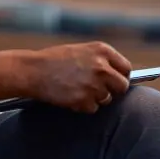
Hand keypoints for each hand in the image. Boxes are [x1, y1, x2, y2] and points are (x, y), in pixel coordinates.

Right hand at [0, 42, 130, 113]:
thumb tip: (117, 74)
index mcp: (102, 50)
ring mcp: (94, 84)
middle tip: (99, 89)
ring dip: (95, 98)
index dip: (120, 76)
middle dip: (113, 90)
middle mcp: (102, 66)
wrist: (33, 70)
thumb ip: (100, 60)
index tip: (115, 81)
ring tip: (76, 88)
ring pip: (107, 99)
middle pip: (122, 86)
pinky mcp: (85, 100)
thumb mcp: (80, 51)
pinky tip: (70, 95)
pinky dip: (83, 105)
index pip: (126, 67)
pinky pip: (92, 108)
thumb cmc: (54, 59)